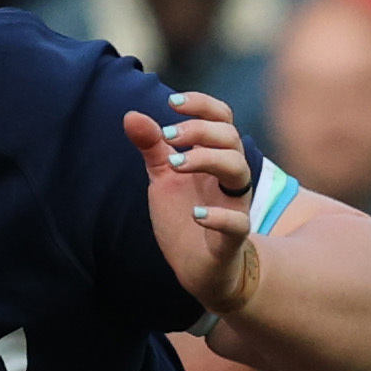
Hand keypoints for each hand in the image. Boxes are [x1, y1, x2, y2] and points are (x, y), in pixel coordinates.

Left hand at [124, 92, 257, 318]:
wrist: (199, 268)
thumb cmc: (186, 216)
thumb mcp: (164, 179)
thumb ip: (152, 148)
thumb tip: (131, 115)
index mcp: (215, 159)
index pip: (222, 120)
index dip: (203, 106)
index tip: (172, 103)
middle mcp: (228, 179)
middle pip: (231, 139)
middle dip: (200, 131)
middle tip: (168, 136)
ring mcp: (234, 206)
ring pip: (239, 171)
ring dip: (207, 160)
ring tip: (174, 164)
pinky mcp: (232, 239)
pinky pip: (238, 224)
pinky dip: (218, 216)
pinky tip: (195, 213)